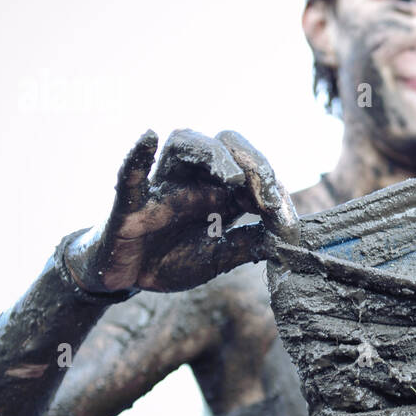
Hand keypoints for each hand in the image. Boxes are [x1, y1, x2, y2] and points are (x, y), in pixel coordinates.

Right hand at [64, 129, 303, 293]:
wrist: (130, 278)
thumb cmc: (173, 259)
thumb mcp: (219, 258)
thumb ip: (249, 246)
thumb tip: (285, 239)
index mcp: (220, 192)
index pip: (249, 169)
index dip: (269, 183)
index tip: (281, 212)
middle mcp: (194, 180)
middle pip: (221, 143)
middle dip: (247, 158)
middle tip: (262, 187)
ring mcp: (163, 186)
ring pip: (183, 144)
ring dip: (211, 154)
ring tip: (231, 177)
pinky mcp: (130, 202)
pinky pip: (130, 174)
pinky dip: (137, 154)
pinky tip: (148, 137)